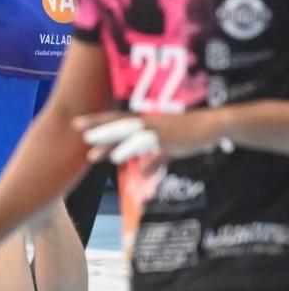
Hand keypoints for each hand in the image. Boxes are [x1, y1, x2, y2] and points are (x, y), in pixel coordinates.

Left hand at [75, 109, 228, 167]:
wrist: (213, 126)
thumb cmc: (191, 135)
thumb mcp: (170, 148)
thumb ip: (156, 159)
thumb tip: (145, 172)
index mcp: (146, 122)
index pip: (117, 118)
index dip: (98, 121)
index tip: (78, 123)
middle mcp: (147, 123)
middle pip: (117, 123)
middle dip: (97, 126)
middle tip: (76, 129)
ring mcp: (156, 130)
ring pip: (127, 135)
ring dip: (109, 143)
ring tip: (91, 155)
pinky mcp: (167, 139)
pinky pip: (146, 145)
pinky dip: (130, 150)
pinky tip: (119, 158)